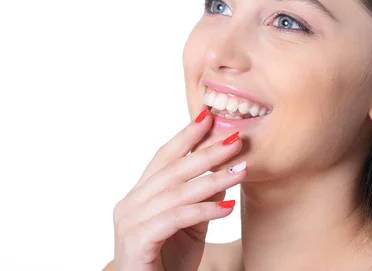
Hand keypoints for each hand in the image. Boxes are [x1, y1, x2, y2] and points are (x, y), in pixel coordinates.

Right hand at [112, 107, 246, 270]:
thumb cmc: (166, 263)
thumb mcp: (191, 227)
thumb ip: (202, 200)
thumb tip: (223, 173)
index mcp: (138, 196)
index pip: (164, 158)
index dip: (186, 136)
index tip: (208, 116)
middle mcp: (129, 204)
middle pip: (172, 170)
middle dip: (206, 152)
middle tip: (235, 139)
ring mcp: (129, 222)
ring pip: (176, 192)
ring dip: (213, 179)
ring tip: (241, 170)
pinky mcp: (137, 241)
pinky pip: (175, 218)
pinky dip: (203, 210)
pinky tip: (227, 208)